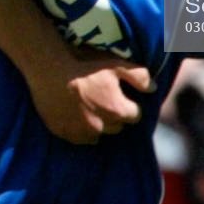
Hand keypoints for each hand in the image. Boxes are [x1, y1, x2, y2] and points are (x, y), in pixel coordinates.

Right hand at [27, 44, 152, 144]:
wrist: (49, 70)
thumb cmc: (84, 66)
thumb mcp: (115, 64)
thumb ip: (139, 76)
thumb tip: (153, 88)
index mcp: (117, 110)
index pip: (135, 115)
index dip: (129, 105)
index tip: (121, 96)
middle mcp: (102, 127)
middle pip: (117, 126)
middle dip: (114, 116)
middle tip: (103, 100)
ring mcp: (82, 132)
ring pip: (98, 134)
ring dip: (98, 125)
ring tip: (89, 108)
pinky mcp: (65, 134)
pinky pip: (79, 138)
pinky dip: (80, 129)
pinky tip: (75, 115)